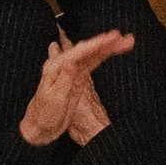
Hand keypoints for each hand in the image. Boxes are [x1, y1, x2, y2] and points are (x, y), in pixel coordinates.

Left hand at [18, 31, 131, 146]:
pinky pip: (92, 64)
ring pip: (92, 55)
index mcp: (56, 67)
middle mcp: (64, 65)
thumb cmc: (44, 114)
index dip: (95, 44)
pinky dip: (103, 56)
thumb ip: (64, 78)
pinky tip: (111, 48)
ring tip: (125, 41)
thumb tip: (71, 61)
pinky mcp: (78, 78)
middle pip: (87, 50)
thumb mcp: (54, 98)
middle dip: (105, 43)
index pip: (78, 53)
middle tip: (122, 38)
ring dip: (108, 47)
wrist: (40, 127)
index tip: (109, 39)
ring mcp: (72, 71)